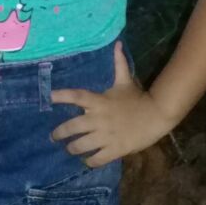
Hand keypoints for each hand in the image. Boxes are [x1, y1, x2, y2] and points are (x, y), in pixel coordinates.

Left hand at [50, 42, 173, 167]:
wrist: (157, 115)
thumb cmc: (138, 98)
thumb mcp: (125, 81)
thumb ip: (118, 63)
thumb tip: (118, 43)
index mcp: (100, 101)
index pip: (76, 96)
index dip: (61, 96)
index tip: (48, 97)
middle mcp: (99, 118)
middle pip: (72, 127)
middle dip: (59, 133)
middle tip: (54, 136)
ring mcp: (106, 135)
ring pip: (81, 145)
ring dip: (72, 149)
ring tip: (69, 149)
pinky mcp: (115, 149)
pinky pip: (97, 159)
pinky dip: (89, 161)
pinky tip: (87, 161)